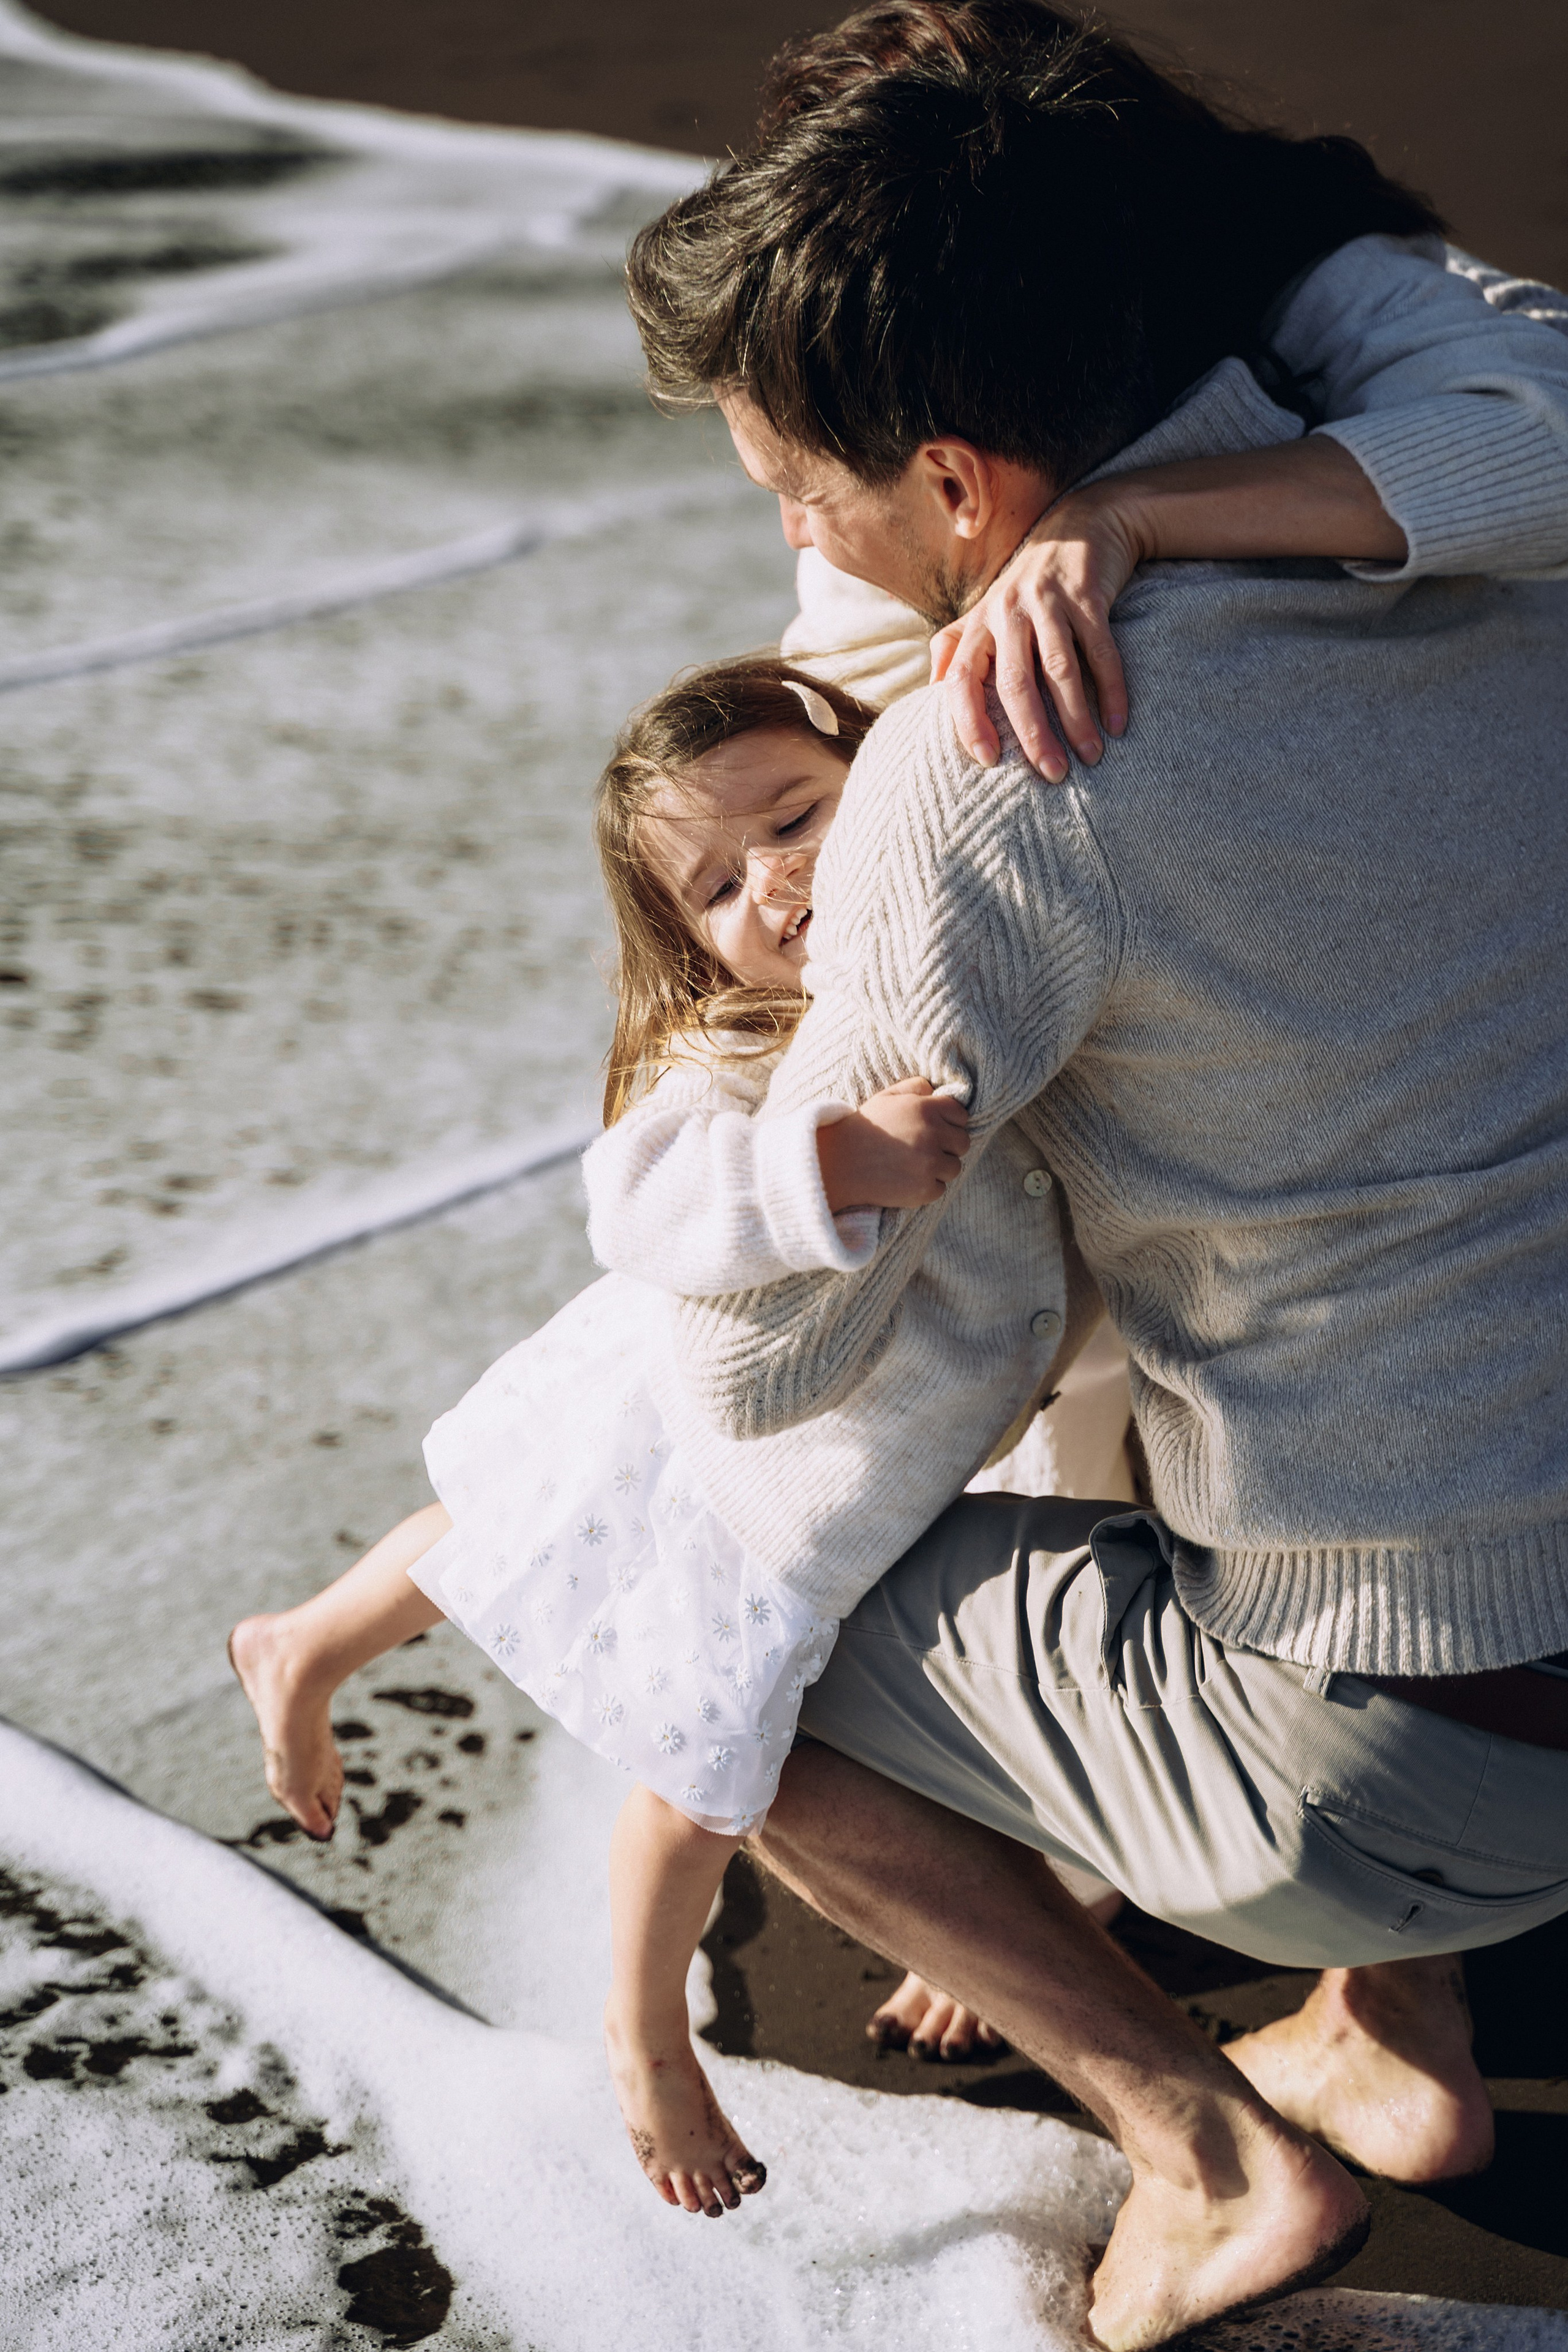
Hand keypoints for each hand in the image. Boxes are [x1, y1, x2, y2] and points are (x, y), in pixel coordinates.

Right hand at [816, 1077, 969, 1211]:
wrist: (837, 1163)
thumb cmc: (863, 1128)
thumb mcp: (886, 1097)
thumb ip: (915, 1087)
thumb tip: (937, 1090)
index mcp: (925, 1109)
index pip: (961, 1115)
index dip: (949, 1123)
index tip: (935, 1130)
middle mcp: (932, 1134)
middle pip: (962, 1142)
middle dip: (947, 1146)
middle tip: (924, 1149)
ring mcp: (929, 1164)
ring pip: (954, 1167)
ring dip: (939, 1168)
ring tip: (914, 1165)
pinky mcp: (924, 1189)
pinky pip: (940, 1188)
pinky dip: (926, 1187)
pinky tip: (906, 1180)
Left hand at [930, 479, 1145, 779]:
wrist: (1081, 525)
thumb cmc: (1028, 587)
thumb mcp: (986, 612)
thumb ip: (956, 648)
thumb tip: (932, 692)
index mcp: (978, 624)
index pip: (961, 680)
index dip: (969, 721)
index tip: (988, 761)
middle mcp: (1007, 612)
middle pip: (1014, 684)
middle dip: (1033, 734)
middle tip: (1051, 775)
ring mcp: (1047, 602)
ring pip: (1059, 671)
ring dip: (1077, 719)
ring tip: (1090, 757)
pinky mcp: (1087, 595)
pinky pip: (1100, 651)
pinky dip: (1112, 689)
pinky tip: (1119, 723)